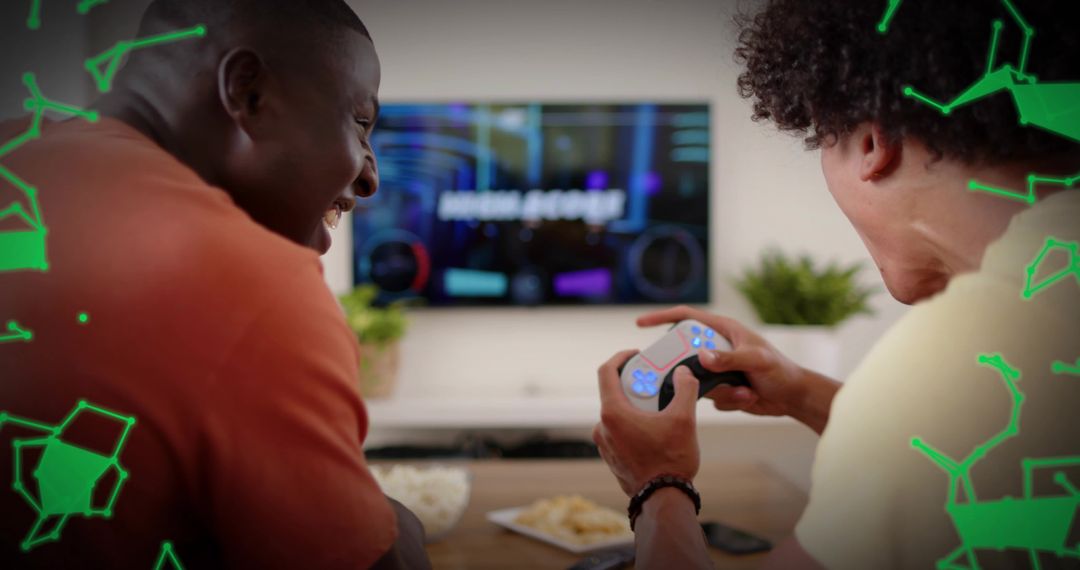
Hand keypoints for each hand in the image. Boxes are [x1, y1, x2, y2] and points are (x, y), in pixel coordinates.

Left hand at [593, 350, 700, 496]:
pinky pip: (619, 430)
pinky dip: (633, 423)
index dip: (620, 357)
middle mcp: (602, 426)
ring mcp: (604, 443)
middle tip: (657, 382)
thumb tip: (683, 373)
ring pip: (617, 413)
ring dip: (636, 406)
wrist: (663, 499)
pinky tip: (654, 430)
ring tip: (660, 409)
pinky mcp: (610, 456)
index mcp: (613, 413)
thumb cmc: (670, 461)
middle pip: (614, 392)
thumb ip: (685, 389)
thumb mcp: (684, 419)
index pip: (606, 372)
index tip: (636, 354)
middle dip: (636, 384)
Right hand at [636, 306, 824, 421]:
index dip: (661, 317)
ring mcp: (717, 368)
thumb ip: (729, 358)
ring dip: (720, 391)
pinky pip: (708, 396)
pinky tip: (748, 397)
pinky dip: (728, 400)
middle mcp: (717, 347)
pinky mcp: (720, 387)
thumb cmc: (781, 371)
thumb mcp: (756, 361)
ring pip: (696, 380)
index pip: (685, 317)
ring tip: (745, 391)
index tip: (640, 324)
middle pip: (684, 353)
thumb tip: (701, 355)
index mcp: (723, 330)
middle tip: (692, 379)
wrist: (793, 397)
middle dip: (688, 370)